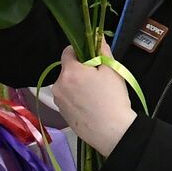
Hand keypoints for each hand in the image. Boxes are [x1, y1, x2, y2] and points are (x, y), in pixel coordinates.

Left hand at [52, 41, 136, 156]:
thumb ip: (103, 51)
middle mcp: (58, 84)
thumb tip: (98, 39)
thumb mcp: (112, 71)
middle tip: (98, 79)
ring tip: (95, 95)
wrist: (111, 131)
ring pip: (67, 85)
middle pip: (67, 70)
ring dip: (77, 85)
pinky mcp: (61, 113)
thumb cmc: (113, 99)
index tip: (92, 58)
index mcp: (70, 71)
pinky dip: (76, 99)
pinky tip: (90, 106)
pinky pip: (67, 99)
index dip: (80, 51)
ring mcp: (58, 100)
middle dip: (80, 71)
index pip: (68, 51)